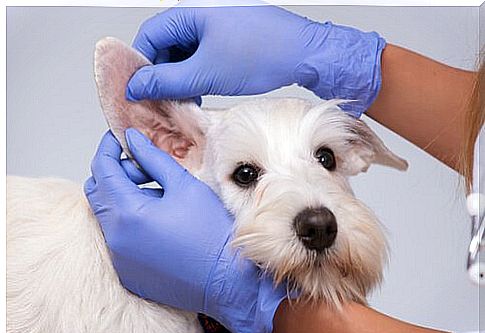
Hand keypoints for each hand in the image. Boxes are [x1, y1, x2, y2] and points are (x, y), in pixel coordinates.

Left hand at [84, 129, 286, 332]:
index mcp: (127, 214)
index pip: (103, 170)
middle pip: (98, 192)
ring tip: (159, 195)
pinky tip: (159, 220)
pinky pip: (118, 238)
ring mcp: (120, 258)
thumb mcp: (184, 186)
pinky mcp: (128, 272)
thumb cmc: (212, 234)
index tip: (120, 138)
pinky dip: (130, 222)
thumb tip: (134, 140)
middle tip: (144, 167)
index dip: (109, 148)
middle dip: (115, 172)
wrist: (227, 280)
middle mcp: (116, 239)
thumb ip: (154, 159)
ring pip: (108, 215)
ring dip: (124, 197)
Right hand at [127, 4, 385, 116]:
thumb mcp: (205, 73)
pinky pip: (204, 52)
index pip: (149, 36)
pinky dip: (198, 71)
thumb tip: (137, 86)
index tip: (139, 90)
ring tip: (186, 98)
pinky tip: (202, 89)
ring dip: (181, 75)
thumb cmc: (262, 54)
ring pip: (185, 51)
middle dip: (163, 74)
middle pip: (166, 44)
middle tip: (164, 99)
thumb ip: (166, 81)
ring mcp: (218, 22)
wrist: (304, 53)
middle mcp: (202, 12)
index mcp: (191, 12)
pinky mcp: (230, 34)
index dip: (141, 66)